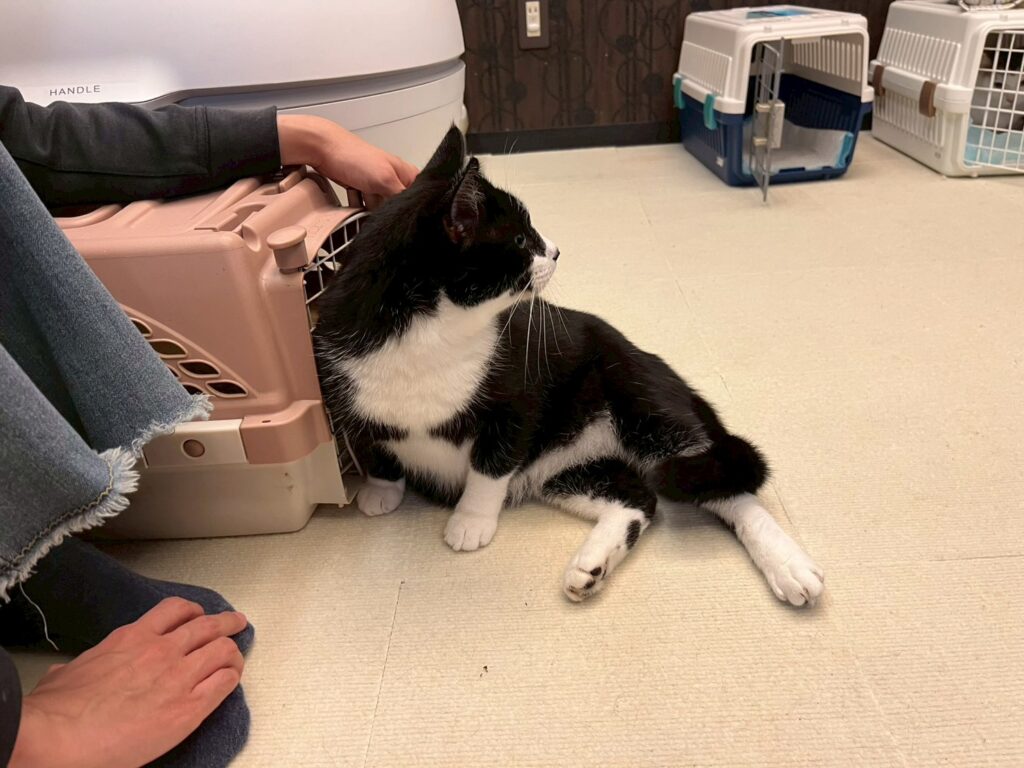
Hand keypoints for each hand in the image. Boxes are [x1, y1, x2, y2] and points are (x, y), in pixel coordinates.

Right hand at [10, 597, 245, 767]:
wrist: (59, 738)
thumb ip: (75, 669)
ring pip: (222, 650)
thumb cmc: (56, 711)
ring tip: (238, 654)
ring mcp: (178, 678)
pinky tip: (231, 680)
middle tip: (236, 622)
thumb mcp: (63, 675)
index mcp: (132, 638)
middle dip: (225, 622)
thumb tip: (62, 673)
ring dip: (233, 650)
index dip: (192, 611)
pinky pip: (224, 683)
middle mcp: (161, 651)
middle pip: (206, 625)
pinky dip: (231, 678)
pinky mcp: (189, 709)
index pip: (174, 610)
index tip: (198, 615)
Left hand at [277, 114, 417, 207]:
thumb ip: (401, 197)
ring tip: (362, 196)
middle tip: (377, 203)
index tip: (401, 213)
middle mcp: (395, 180)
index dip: (411, 207)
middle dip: (387, 210)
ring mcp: (378, 185)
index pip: (419, 197)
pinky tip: (354, 198)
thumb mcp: (385, 179)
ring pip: (381, 209)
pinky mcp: (363, 190)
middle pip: (398, 206)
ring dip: (370, 208)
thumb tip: (412, 213)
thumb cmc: (355, 157)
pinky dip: (359, 206)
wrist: (324, 150)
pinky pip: (366, 206)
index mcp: (407, 173)